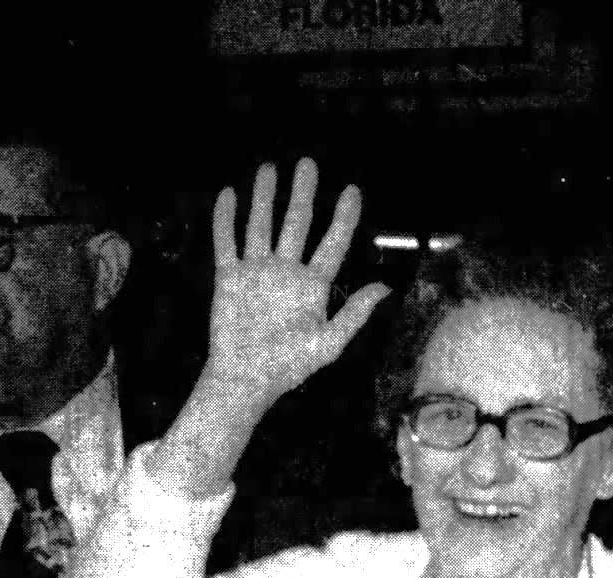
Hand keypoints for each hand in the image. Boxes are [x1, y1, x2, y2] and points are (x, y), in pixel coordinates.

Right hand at [207, 157, 389, 407]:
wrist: (244, 379)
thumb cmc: (288, 367)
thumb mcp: (328, 344)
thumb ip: (354, 314)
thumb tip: (385, 288)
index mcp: (312, 285)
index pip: (332, 243)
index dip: (344, 217)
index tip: (352, 190)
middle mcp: (285, 272)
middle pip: (296, 223)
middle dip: (302, 193)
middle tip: (308, 163)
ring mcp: (256, 272)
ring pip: (261, 225)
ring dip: (264, 197)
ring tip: (269, 168)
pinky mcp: (229, 278)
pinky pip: (226, 242)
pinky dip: (226, 219)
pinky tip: (229, 194)